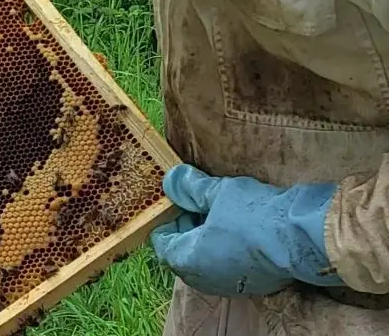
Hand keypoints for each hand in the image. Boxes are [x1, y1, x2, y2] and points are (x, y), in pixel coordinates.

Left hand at [150, 164, 345, 296]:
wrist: (304, 238)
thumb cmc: (255, 215)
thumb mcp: (217, 192)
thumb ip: (191, 188)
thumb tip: (172, 180)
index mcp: (188, 260)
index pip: (162, 243)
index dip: (166, 220)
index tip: (176, 203)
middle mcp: (204, 279)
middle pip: (181, 254)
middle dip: (185, 229)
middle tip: (196, 205)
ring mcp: (229, 286)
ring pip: (205, 263)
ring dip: (205, 241)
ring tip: (219, 214)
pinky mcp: (252, 287)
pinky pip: (227, 269)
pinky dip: (225, 252)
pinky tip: (239, 232)